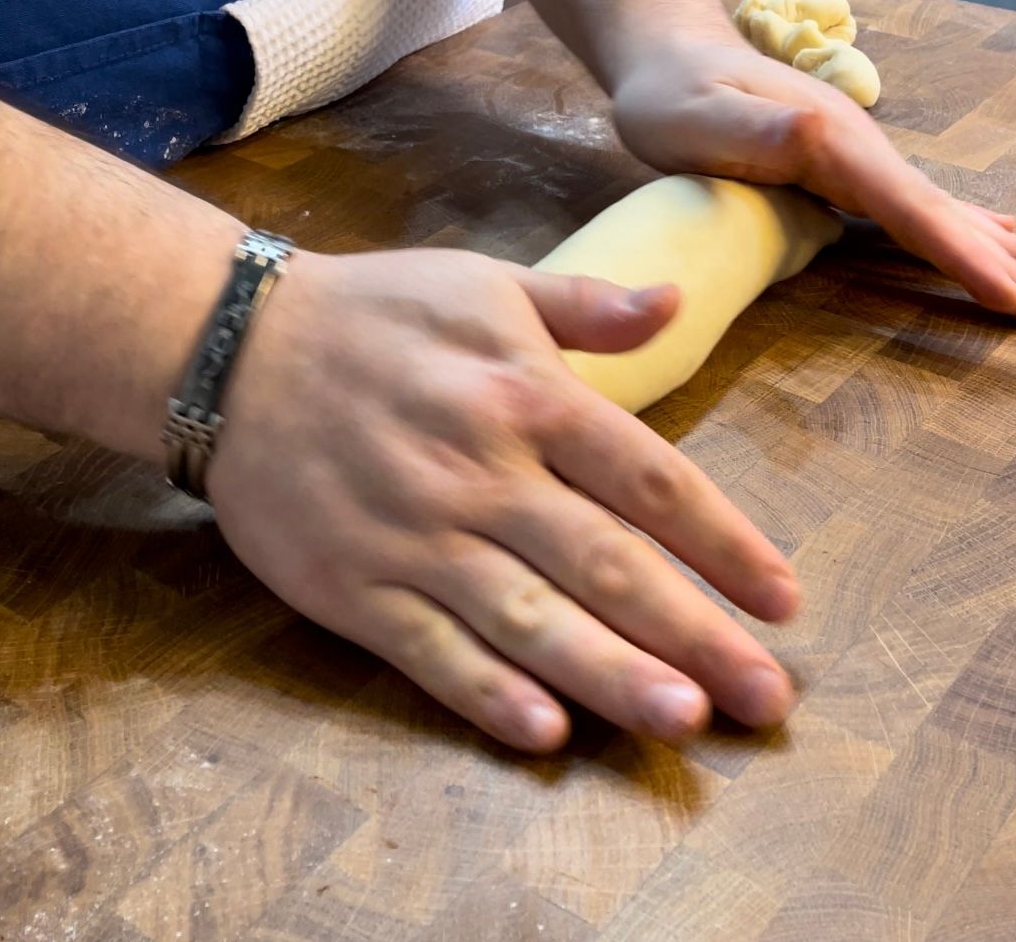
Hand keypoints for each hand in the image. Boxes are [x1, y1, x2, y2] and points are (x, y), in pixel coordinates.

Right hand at [207, 248, 799, 751]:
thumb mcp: (482, 283)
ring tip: (684, 720)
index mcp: (523, 394)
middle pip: (607, 564)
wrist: (233, 349)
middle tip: (767, 698)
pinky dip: (486, 693)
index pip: (649, 480)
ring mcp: (414, 536)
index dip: (725, 542)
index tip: (783, 598)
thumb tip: (678, 301)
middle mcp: (480, 471)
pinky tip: (545, 733)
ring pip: (529, 618)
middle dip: (696, 632)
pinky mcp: (352, 585)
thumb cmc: (371, 314)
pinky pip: (429, 649)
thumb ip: (584, 302)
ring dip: (610, 675)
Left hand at [612, 31, 1015, 321]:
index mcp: (830, 142)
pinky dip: (950, 228)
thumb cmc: (671, 95)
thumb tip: (821, 136)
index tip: (1011, 294)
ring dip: (984, 245)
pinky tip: (982, 236)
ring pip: (929, 208)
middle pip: (935, 210)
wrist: (668, 55)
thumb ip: (758, 130)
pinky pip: (905, 206)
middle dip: (994, 258)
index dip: (960, 254)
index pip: (908, 207)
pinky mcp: (836, 164)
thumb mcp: (700, 118)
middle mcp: (855, 145)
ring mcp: (850, 153)